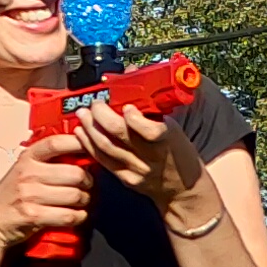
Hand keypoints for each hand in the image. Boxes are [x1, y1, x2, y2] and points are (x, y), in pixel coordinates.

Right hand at [0, 135, 94, 258]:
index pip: (56, 143)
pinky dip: (78, 217)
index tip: (90, 146)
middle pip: (75, 174)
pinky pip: (69, 215)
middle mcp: (28, 174)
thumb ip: (48, 161)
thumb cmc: (13, 194)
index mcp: (27, 159)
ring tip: (81, 202)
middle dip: (88, 182)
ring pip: (75, 196)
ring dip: (84, 201)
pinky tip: (76, 215)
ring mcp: (30, 196)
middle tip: (87, 186)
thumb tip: (81, 152)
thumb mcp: (24, 169)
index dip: (77, 142)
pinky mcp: (34, 216)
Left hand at [74, 92, 201, 209]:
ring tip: (83, 116)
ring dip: (91, 129)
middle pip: (121, 136)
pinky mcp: (126, 179)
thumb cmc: (180, 153)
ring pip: (107, 148)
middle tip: (94, 104)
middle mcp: (152, 156)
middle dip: (102, 116)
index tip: (126, 107)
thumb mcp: (174, 126)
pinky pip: (103, 161)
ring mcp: (137, 170)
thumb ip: (152, 106)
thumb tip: (130, 76)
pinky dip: (90, 145)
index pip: (152, 131)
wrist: (184, 189)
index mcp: (168, 139)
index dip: (135, 119)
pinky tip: (82, 134)